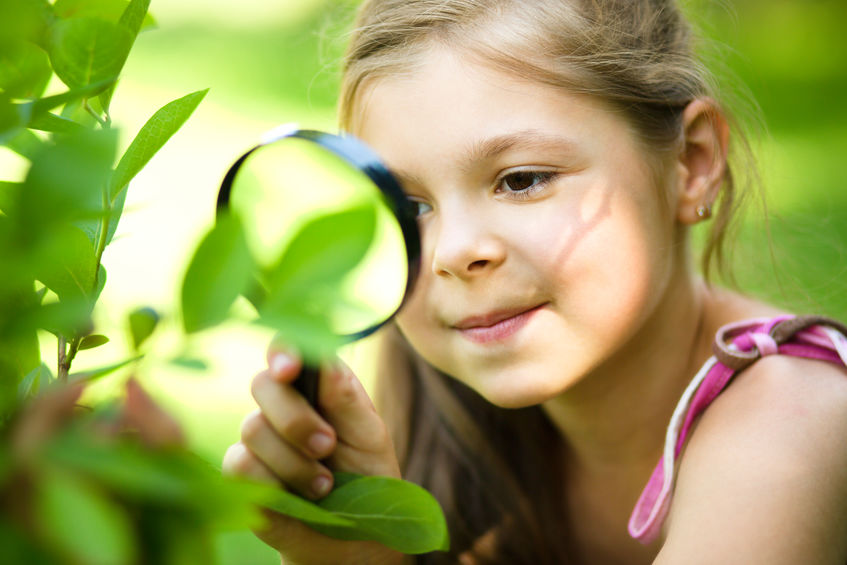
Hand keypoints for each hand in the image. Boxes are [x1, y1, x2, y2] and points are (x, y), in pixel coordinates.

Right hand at [222, 345, 404, 564]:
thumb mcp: (369, 437)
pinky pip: (240, 466)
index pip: (289, 350)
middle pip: (263, 384)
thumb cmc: (366, 477)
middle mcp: (280, 405)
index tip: (288, 368)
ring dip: (294, 463)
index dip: (283, 350)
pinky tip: (300, 500)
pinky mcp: (241, 476)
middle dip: (296, 418)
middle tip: (327, 445)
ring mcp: (257, 440)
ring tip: (325, 485)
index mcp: (315, 385)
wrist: (354, 534)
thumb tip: (324, 360)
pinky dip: (275, 484)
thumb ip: (347, 399)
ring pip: (252, 429)